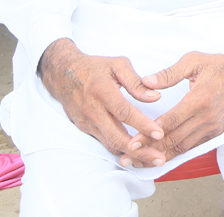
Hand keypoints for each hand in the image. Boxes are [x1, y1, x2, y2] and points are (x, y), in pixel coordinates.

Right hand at [38, 38, 166, 167]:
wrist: (63, 74)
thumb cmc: (95, 67)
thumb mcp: (118, 65)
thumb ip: (136, 82)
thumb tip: (155, 97)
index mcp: (102, 91)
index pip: (124, 112)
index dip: (142, 124)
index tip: (159, 133)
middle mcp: (93, 110)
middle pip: (116, 136)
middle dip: (139, 150)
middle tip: (159, 158)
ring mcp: (87, 122)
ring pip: (110, 144)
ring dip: (131, 154)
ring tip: (152, 159)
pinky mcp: (85, 129)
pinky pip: (104, 142)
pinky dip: (120, 150)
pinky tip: (136, 153)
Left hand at [130, 51, 223, 165]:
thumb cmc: (218, 65)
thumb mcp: (193, 61)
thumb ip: (168, 73)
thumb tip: (145, 82)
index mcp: (200, 99)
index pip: (170, 122)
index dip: (149, 134)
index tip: (133, 141)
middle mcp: (207, 117)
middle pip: (174, 139)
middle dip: (149, 149)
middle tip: (129, 156)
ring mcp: (213, 127)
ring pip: (182, 147)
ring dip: (161, 156)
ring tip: (140, 161)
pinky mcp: (216, 132)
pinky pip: (193, 147)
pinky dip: (176, 154)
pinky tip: (161, 157)